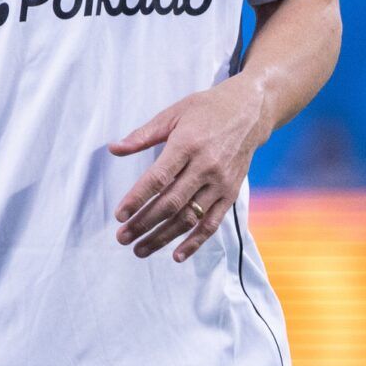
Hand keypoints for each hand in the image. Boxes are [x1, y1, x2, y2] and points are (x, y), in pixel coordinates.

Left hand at [108, 75, 268, 261]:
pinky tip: (176, 255)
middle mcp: (206, 166)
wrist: (251, 111)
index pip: (158, 178)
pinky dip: (195, 242)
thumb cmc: (208, 109)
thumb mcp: (174, 113)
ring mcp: (220, 182)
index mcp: (188, 144)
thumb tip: (114, 149)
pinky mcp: (231, 193)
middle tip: (122, 237)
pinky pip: (212, 223)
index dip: (138, 199)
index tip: (120, 215)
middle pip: (171, 202)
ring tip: (140, 249)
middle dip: (144, 223)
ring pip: (189, 217)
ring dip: (163, 237)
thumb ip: (143, 135)